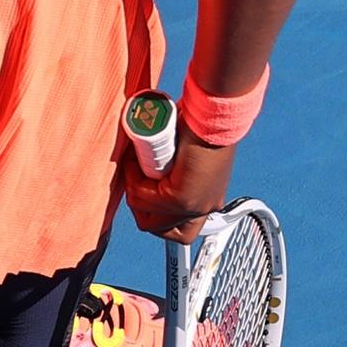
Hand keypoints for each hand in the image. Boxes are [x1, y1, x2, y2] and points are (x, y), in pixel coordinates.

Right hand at [124, 127, 235, 243]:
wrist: (212, 115)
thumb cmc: (199, 126)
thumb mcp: (182, 159)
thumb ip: (168, 174)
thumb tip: (143, 171)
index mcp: (207, 200)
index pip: (178, 231)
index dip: (155, 213)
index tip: (146, 188)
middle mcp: (203, 208)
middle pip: (158, 229)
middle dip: (141, 206)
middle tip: (138, 180)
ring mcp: (193, 206)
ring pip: (146, 215)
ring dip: (135, 187)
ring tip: (140, 162)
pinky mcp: (181, 199)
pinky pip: (142, 197)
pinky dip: (134, 179)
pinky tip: (139, 160)